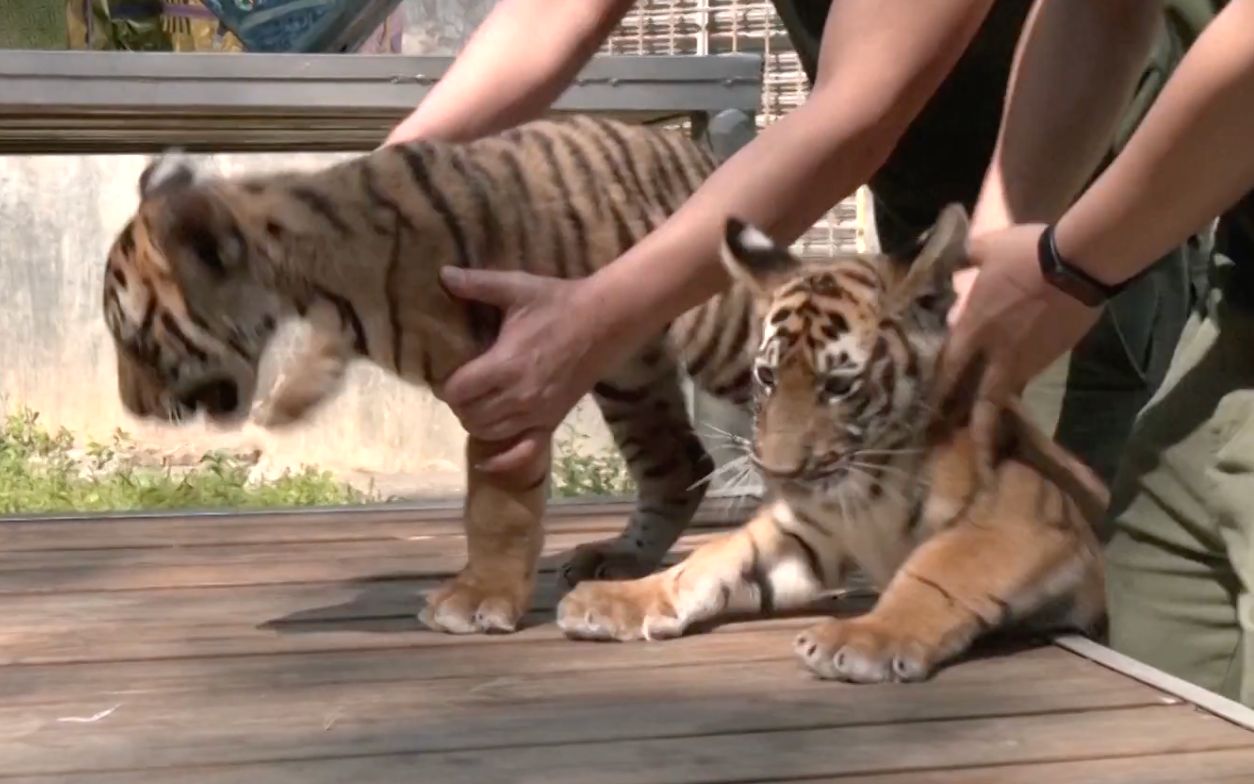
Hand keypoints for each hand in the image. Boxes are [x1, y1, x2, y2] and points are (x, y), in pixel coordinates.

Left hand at [438, 267, 623, 473]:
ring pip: (489, 434)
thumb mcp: (517, 288)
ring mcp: (536, 413)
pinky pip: (524, 454)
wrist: (605, 322)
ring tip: (476, 405)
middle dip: (459, 404)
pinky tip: (487, 460)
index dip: (445, 386)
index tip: (446, 375)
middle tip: (461, 388)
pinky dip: (503, 461)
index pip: (457, 391)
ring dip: (475, 423)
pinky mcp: (552, 421)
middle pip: (469, 416)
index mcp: (505, 364)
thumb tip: (442, 274)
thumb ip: (477, 284)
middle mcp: (518, 396)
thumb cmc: (558, 303)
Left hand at [938, 224, 1100, 461]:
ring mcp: (1029, 359)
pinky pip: (1028, 378)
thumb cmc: (1027, 253)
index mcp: (974, 328)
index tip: (926, 414)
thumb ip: (964, 258)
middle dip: (972, 430)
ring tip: (987, 436)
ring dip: (994, 413)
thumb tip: (950, 258)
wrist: (1079, 263)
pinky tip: (1013, 394)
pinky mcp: (1053, 356)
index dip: (937, 393)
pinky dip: (1017, 388)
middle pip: (981, 402)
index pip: (948, 369)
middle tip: (964, 453)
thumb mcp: (986, 249)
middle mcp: (998, 353)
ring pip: (1006, 394)